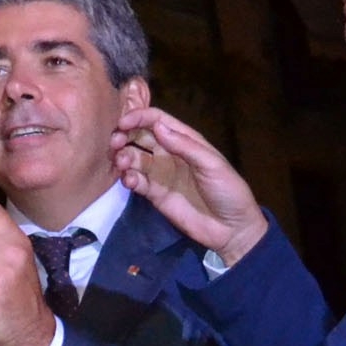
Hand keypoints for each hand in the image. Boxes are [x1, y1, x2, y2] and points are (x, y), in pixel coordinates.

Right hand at [110, 109, 266, 265]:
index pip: (157, 120)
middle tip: (114, 143)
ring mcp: (161, 174)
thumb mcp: (211, 165)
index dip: (139, 117)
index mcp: (185, 140)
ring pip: (134, 158)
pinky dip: (129, 179)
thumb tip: (157, 126)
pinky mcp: (155, 195)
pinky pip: (137, 182)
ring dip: (124, 157)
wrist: (231, 228)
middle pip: (140, 136)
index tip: (123, 123)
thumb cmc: (228, 191)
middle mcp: (170, 153)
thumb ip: (185, 146)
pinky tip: (131, 181)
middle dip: (124, 136)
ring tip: (123, 164)